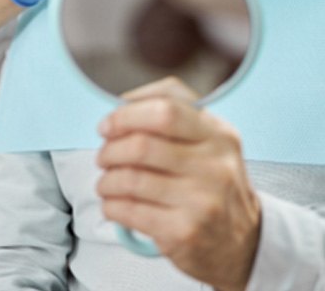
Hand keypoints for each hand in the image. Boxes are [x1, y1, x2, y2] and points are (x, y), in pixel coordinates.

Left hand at [96, 77, 260, 290]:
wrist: (243, 244)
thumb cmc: (214, 184)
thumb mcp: (211, 142)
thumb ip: (175, 115)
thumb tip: (124, 104)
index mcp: (219, 134)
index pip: (166, 109)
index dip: (127, 114)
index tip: (109, 124)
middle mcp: (215, 165)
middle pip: (143, 145)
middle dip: (111, 149)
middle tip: (104, 155)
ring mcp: (201, 200)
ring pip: (131, 179)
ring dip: (107, 180)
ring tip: (106, 182)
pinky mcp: (184, 232)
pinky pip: (130, 212)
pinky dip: (111, 205)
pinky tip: (113, 204)